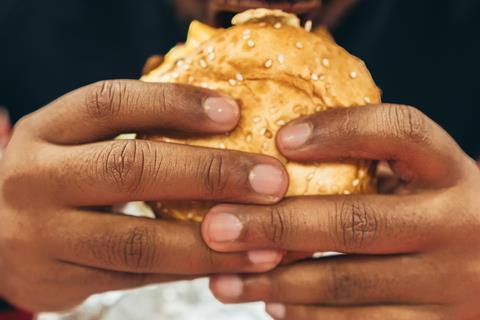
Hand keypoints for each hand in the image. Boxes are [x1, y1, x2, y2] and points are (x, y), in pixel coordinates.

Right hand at [0, 80, 287, 311]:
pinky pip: (137, 278)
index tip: (234, 112)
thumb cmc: (57, 175)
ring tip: (267, 241)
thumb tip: (227, 123)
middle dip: (210, 174)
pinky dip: (189, 271)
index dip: (175, 104)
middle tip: (273, 180)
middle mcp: (38, 178)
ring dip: (210, 243)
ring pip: (138, 241)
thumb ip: (133, 131)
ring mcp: (45, 236)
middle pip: (130, 168)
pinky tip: (231, 264)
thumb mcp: (77, 142)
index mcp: (48, 130)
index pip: (111, 103)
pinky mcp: (61, 281)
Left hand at [201, 104, 479, 318]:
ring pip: (346, 284)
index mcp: (452, 172)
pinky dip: (307, 316)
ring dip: (275, 283)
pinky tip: (271, 304)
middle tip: (215, 227)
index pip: (400, 132)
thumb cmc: (438, 212)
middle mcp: (460, 224)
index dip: (339, 130)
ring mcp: (454, 284)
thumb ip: (373, 164)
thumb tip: (279, 155)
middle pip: (353, 222)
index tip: (279, 139)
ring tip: (222, 279)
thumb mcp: (422, 179)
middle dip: (274, 226)